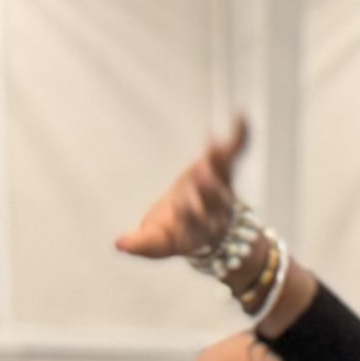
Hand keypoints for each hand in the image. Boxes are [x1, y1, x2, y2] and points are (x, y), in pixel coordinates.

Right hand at [116, 120, 248, 264]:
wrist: (207, 225)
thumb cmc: (174, 231)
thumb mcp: (158, 242)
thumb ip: (142, 245)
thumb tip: (118, 244)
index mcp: (196, 230)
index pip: (194, 224)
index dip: (191, 216)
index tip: (185, 207)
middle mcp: (213, 211)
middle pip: (213, 201)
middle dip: (208, 188)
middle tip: (203, 173)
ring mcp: (221, 188)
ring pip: (223, 176)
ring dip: (219, 160)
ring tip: (216, 144)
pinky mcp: (225, 169)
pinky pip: (235, 151)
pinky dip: (240, 136)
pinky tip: (242, 116)